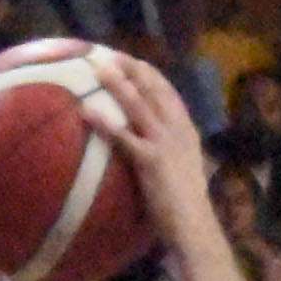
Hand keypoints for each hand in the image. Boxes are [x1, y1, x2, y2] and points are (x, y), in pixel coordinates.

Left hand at [74, 54, 223, 253]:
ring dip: (118, 84)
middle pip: (154, 91)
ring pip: (139, 105)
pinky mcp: (150, 160)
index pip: (170, 94)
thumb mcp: (184, 170)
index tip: (135, 62)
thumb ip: (170, 154)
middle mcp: (178, 131)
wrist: (195, 226)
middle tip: (112, 54)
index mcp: (187, 132)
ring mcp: (164, 143)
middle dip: (134, 70)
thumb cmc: (186, 206)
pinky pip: (123, 137)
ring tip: (99, 68)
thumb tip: (155, 148)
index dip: (151, 76)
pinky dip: (104, 122)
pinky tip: (85, 112)